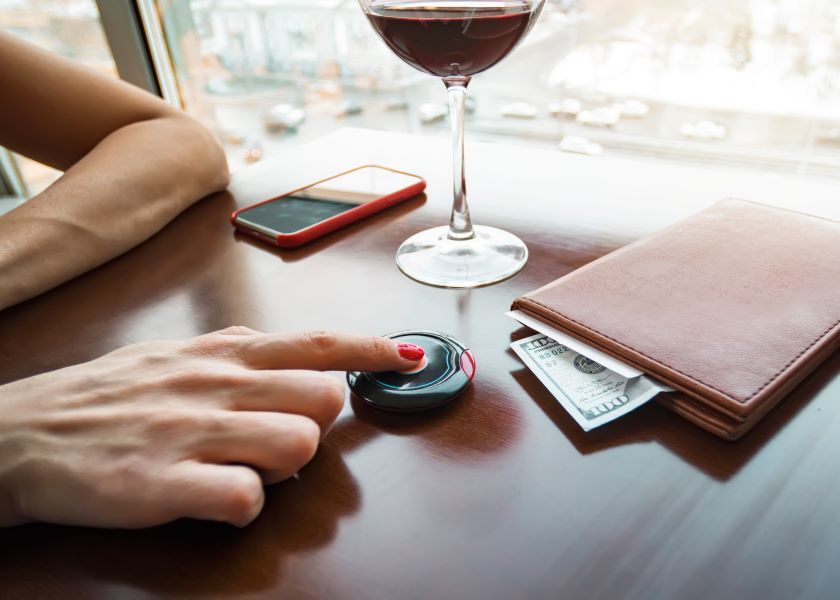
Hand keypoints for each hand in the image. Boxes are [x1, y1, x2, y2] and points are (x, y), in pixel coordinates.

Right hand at [0, 327, 423, 528]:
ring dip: (285, 468)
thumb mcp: (177, 355)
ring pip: (296, 446)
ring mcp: (190, 431)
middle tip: (280, 437)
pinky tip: (218, 498)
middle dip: (318, 426)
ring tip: (245, 469)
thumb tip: (301, 359)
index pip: (316, 343)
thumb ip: (239, 354)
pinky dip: (245, 506)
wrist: (21, 434)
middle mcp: (214, 384)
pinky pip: (245, 499)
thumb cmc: (107, 397)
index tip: (409, 358)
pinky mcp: (164, 483)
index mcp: (222, 352)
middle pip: (322, 399)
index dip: (371, 349)